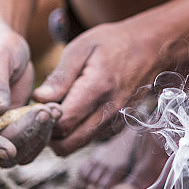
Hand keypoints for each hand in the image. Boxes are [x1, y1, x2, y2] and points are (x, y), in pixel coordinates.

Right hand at [0, 23, 59, 165]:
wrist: (5, 47)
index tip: (10, 149)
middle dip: (21, 136)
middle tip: (46, 113)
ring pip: (12, 152)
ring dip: (36, 136)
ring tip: (53, 109)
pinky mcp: (9, 132)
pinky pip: (26, 145)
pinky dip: (43, 133)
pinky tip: (54, 111)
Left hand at [33, 18, 168, 154]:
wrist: (152, 48)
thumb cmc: (113, 43)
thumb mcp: (81, 48)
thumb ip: (60, 76)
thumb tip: (38, 98)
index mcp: (96, 90)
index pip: (61, 124)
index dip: (42, 119)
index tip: (36, 104)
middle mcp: (108, 112)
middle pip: (67, 145)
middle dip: (48, 134)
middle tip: (42, 112)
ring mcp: (115, 122)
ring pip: (77, 145)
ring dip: (62, 134)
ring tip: (58, 109)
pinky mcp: (118, 125)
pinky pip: (90, 139)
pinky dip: (77, 131)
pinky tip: (75, 110)